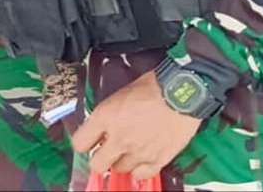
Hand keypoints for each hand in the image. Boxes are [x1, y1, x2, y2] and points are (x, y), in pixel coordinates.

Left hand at [71, 71, 199, 180]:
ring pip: (119, 170)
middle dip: (99, 158)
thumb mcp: (121, 93)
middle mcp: (119, 138)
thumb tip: (102, 125)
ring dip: (121, 162)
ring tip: (128, 151)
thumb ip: (109, 113)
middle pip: (97, 164)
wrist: (182, 93)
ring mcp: (138, 152)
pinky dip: (140, 170)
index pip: (80, 143)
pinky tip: (142, 159)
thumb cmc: (154, 86)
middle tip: (106, 151)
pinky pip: (141, 175)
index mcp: (105, 117)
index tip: (88, 142)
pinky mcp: (158, 159)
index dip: (84, 143)